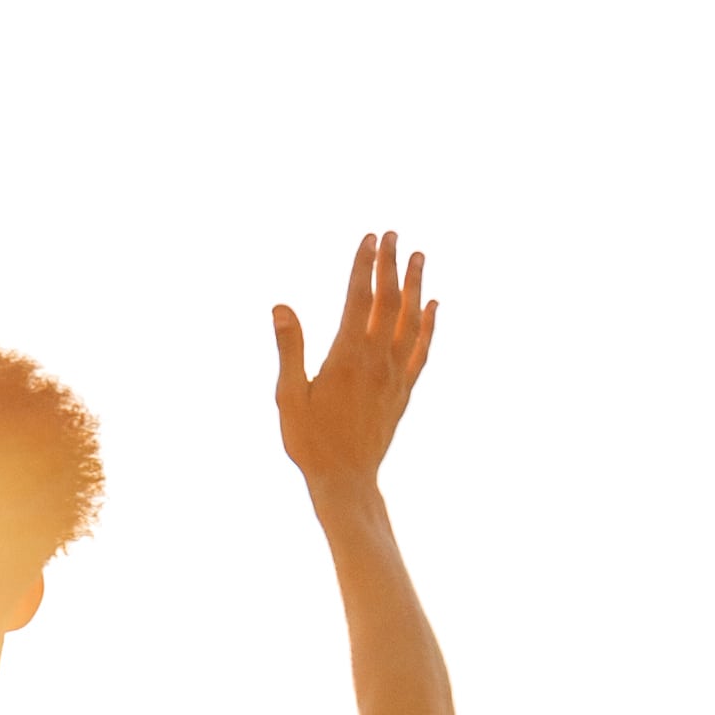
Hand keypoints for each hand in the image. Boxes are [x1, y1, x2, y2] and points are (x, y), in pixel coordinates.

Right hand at [273, 232, 437, 501]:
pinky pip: (422, 349)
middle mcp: (376, 360)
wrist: (346, 480)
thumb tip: (281, 306)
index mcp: (346, 356)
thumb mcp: (288, 396)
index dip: (364, 265)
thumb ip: (289, 348)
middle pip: (388, 301)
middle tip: (393, 234)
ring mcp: (395, 375)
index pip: (358, 298)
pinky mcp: (404, 390)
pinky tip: (433, 305)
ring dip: (415, 285)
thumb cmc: (310, 441)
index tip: (369, 237)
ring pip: (410, 320)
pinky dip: (430, 323)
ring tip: (418, 256)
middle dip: (390, 264)